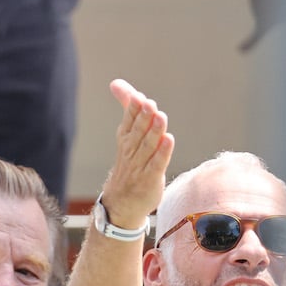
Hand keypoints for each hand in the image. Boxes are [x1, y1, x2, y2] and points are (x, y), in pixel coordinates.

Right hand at [99, 79, 174, 228]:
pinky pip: (156, 164)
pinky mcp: (150, 179)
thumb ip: (127, 109)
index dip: (134, 110)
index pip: (128, 122)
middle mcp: (131, 152)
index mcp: (125, 140)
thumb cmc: (129, 164)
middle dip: (144, 118)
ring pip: (148, 146)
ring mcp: (140, 166)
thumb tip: (116, 83)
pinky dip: (162, 153)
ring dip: (154, 132)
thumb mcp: (125, 135)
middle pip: (138, 132)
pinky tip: (169, 141)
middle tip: (149, 104)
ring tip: (161, 118)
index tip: (139, 98)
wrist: (121, 203)